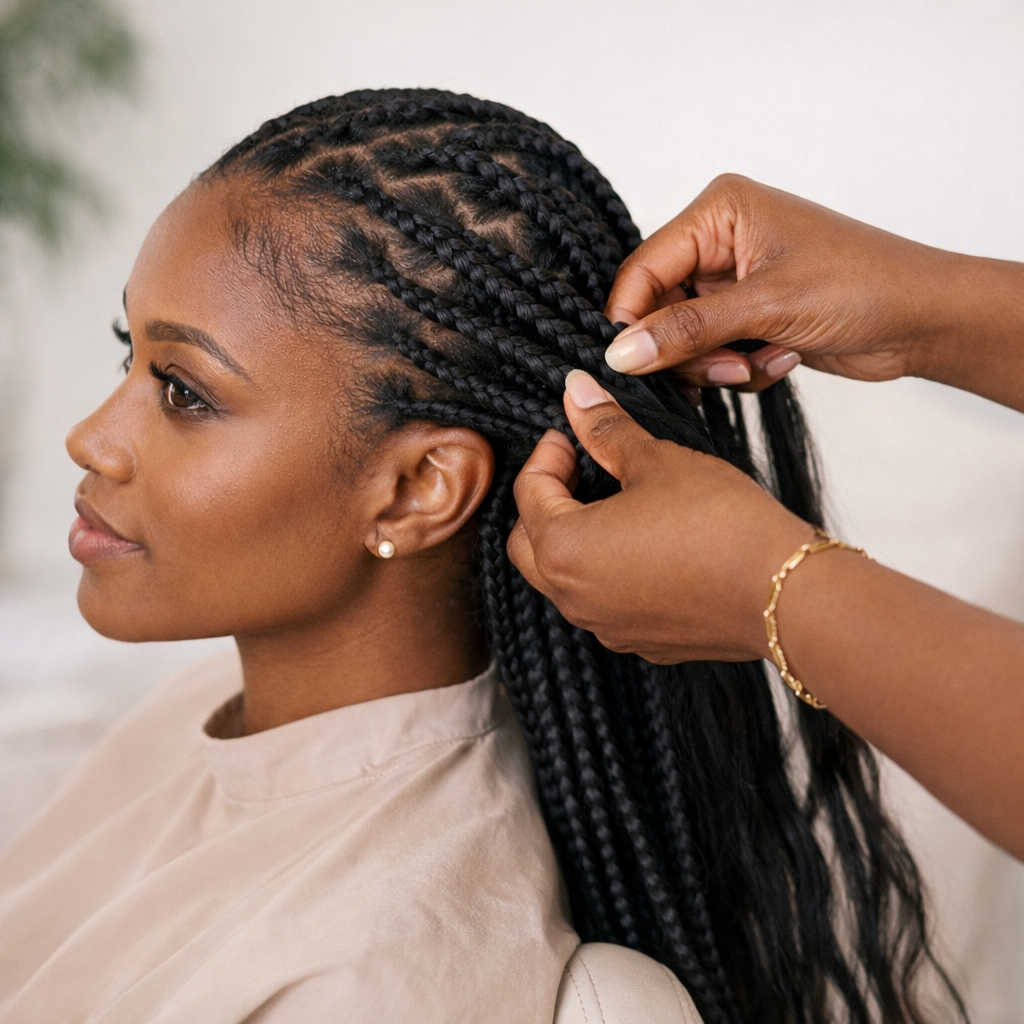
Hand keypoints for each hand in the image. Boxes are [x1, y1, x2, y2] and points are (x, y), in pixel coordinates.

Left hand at [507, 370, 815, 663]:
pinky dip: (609, 572)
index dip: (548, 454)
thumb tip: (576, 394)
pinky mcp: (642, 642)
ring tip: (615, 502)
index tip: (573, 434)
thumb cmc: (719, 523)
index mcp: (563, 548)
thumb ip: (605, 429)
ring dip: (576, 538)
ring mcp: (606, 627)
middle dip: (547, 501)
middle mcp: (573, 598)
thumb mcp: (656, 461)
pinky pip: (605, 604)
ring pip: (565, 579)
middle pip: (530, 543)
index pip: (529, 493)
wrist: (783, 593)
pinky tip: (647, 544)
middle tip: (581, 467)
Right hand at [603, 174, 969, 391]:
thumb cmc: (863, 286)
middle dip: (689, 350)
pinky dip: (740, 368)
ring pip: (684, 339)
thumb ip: (686, 329)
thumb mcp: (766, 307)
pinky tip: (780, 358)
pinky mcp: (746, 316)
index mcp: (719, 212)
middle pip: (659, 309)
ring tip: (758, 363)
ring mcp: (732, 282)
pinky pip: (713, 354)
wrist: (924, 319)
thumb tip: (620, 352)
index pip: (643, 269)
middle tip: (727, 368)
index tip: (631, 365)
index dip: (631, 320)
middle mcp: (719, 242)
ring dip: (718, 364)